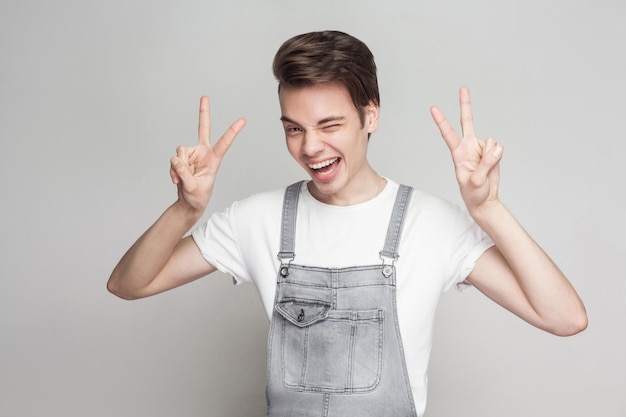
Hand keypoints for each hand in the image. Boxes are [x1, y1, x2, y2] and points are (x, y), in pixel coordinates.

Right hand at [170, 96, 245, 213]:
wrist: (189, 202)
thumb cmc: (197, 197)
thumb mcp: (192, 187)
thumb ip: (184, 173)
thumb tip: (176, 159)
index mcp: (214, 159)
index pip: (224, 143)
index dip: (232, 131)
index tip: (242, 120)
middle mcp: (203, 152)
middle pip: (203, 128)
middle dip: (203, 112)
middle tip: (205, 97)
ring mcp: (192, 154)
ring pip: (180, 151)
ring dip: (178, 167)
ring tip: (182, 180)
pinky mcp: (182, 158)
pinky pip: (173, 159)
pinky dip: (173, 171)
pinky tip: (177, 180)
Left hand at [430, 87, 502, 213]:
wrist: (485, 199)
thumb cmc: (474, 193)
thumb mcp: (476, 182)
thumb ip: (486, 164)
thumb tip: (498, 147)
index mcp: (458, 153)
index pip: (448, 134)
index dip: (442, 121)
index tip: (433, 108)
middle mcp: (469, 146)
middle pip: (467, 121)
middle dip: (466, 104)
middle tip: (463, 88)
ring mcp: (481, 147)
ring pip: (491, 141)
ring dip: (492, 156)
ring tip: (485, 169)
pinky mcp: (492, 150)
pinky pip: (499, 147)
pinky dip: (498, 156)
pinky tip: (492, 166)